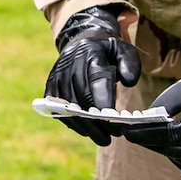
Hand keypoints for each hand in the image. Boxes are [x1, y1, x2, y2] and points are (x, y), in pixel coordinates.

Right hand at [45, 5, 141, 145]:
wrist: (81, 41)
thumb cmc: (107, 52)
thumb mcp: (124, 51)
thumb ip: (130, 65)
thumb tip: (129, 82)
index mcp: (91, 54)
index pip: (97, 82)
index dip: (106, 106)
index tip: (118, 124)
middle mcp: (70, 65)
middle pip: (82, 99)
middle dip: (98, 122)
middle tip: (113, 136)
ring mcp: (57, 76)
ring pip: (69, 109)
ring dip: (86, 127)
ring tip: (103, 138)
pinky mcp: (50, 86)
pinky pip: (59, 111)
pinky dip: (73, 124)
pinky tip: (87, 131)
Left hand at [122, 39, 180, 179]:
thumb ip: (167, 105)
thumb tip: (143, 122)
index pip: (177, 135)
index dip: (150, 134)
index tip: (128, 131)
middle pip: (179, 151)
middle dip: (152, 141)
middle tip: (131, 133)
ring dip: (166, 151)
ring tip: (150, 136)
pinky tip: (172, 147)